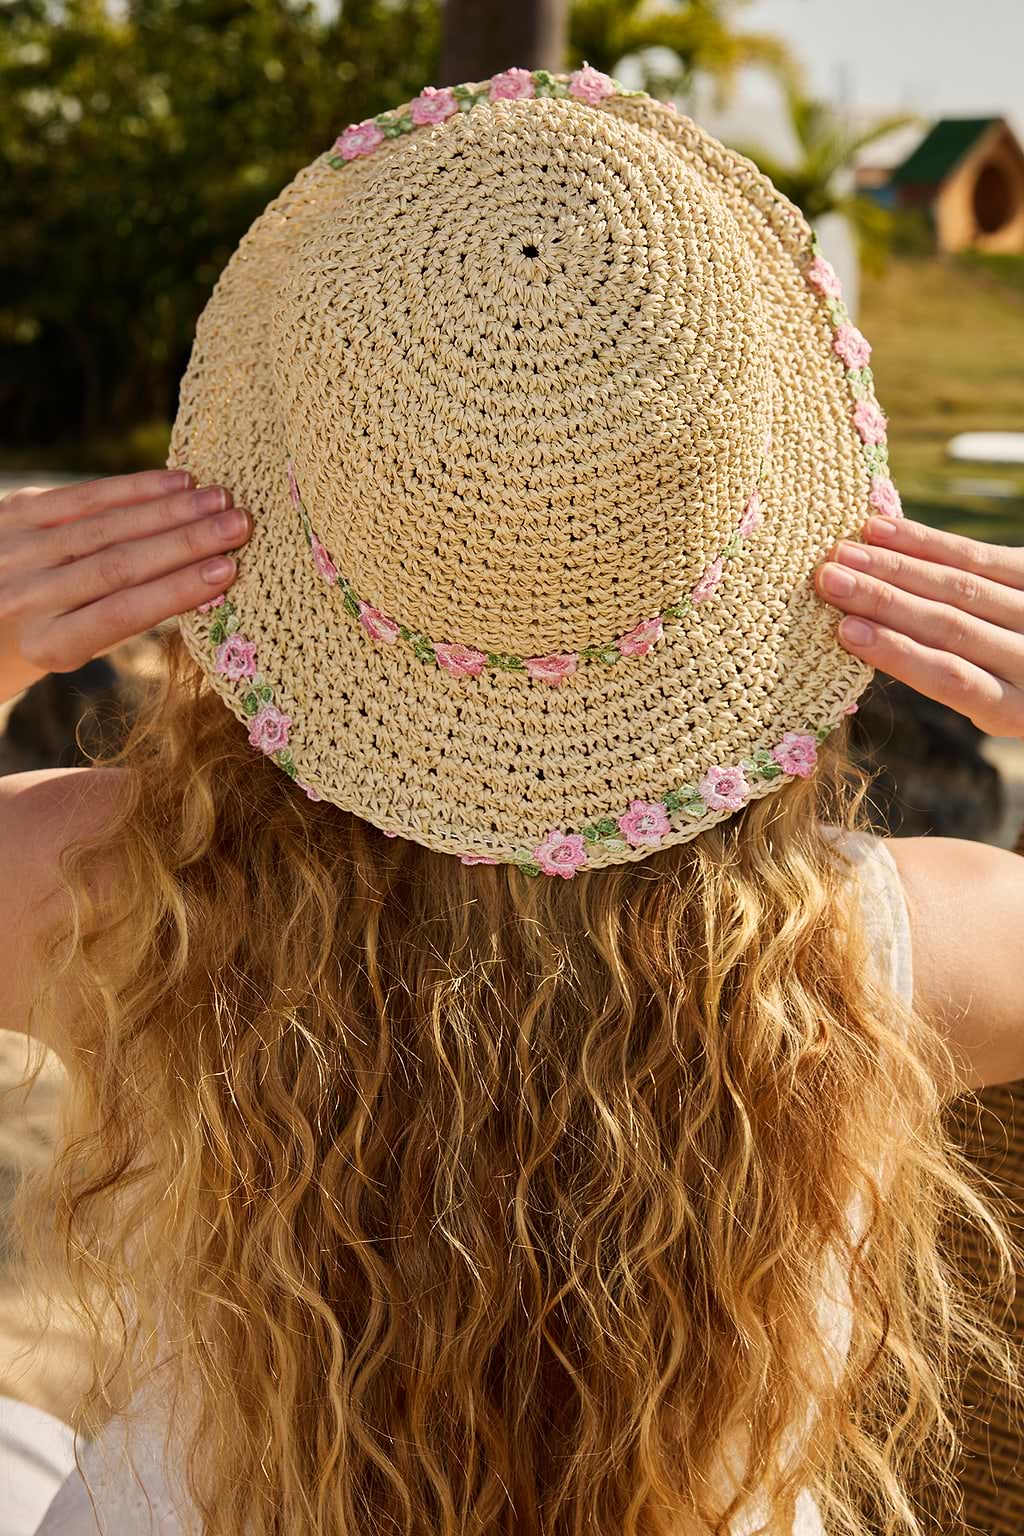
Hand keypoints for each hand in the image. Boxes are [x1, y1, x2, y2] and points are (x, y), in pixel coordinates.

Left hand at [0, 469, 250, 704]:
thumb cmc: (48, 636)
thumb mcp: (80, 645)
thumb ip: (128, 615)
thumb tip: (207, 578)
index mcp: (48, 644)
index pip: (123, 613)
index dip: (177, 590)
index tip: (227, 570)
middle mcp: (27, 597)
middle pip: (118, 565)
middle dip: (186, 542)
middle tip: (239, 525)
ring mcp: (17, 550)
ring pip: (105, 526)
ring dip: (171, 511)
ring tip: (220, 500)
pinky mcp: (15, 511)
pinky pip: (83, 496)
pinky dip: (134, 488)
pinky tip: (178, 481)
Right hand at [815, 516, 1023, 737]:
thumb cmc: (1014, 689)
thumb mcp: (992, 706)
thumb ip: (948, 681)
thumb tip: (864, 638)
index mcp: (1017, 710)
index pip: (951, 678)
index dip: (898, 653)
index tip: (845, 631)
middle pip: (950, 625)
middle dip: (883, 600)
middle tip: (828, 580)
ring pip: (960, 585)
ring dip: (894, 566)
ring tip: (843, 554)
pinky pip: (978, 554)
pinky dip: (926, 542)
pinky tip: (882, 531)